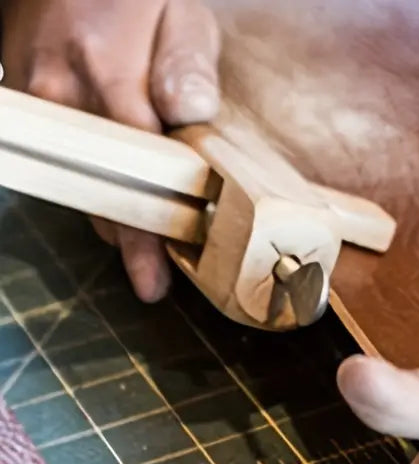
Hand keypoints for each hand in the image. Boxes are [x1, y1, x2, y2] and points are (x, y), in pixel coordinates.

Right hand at [1, 0, 219, 301]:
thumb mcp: (179, 11)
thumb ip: (188, 63)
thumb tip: (191, 116)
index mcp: (104, 69)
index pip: (133, 171)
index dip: (144, 233)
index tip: (153, 278)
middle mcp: (59, 93)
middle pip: (98, 190)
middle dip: (130, 238)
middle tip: (154, 274)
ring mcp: (33, 99)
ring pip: (78, 183)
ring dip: (114, 214)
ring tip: (146, 238)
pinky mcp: (23, 103)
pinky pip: (63, 162)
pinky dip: (94, 182)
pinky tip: (122, 190)